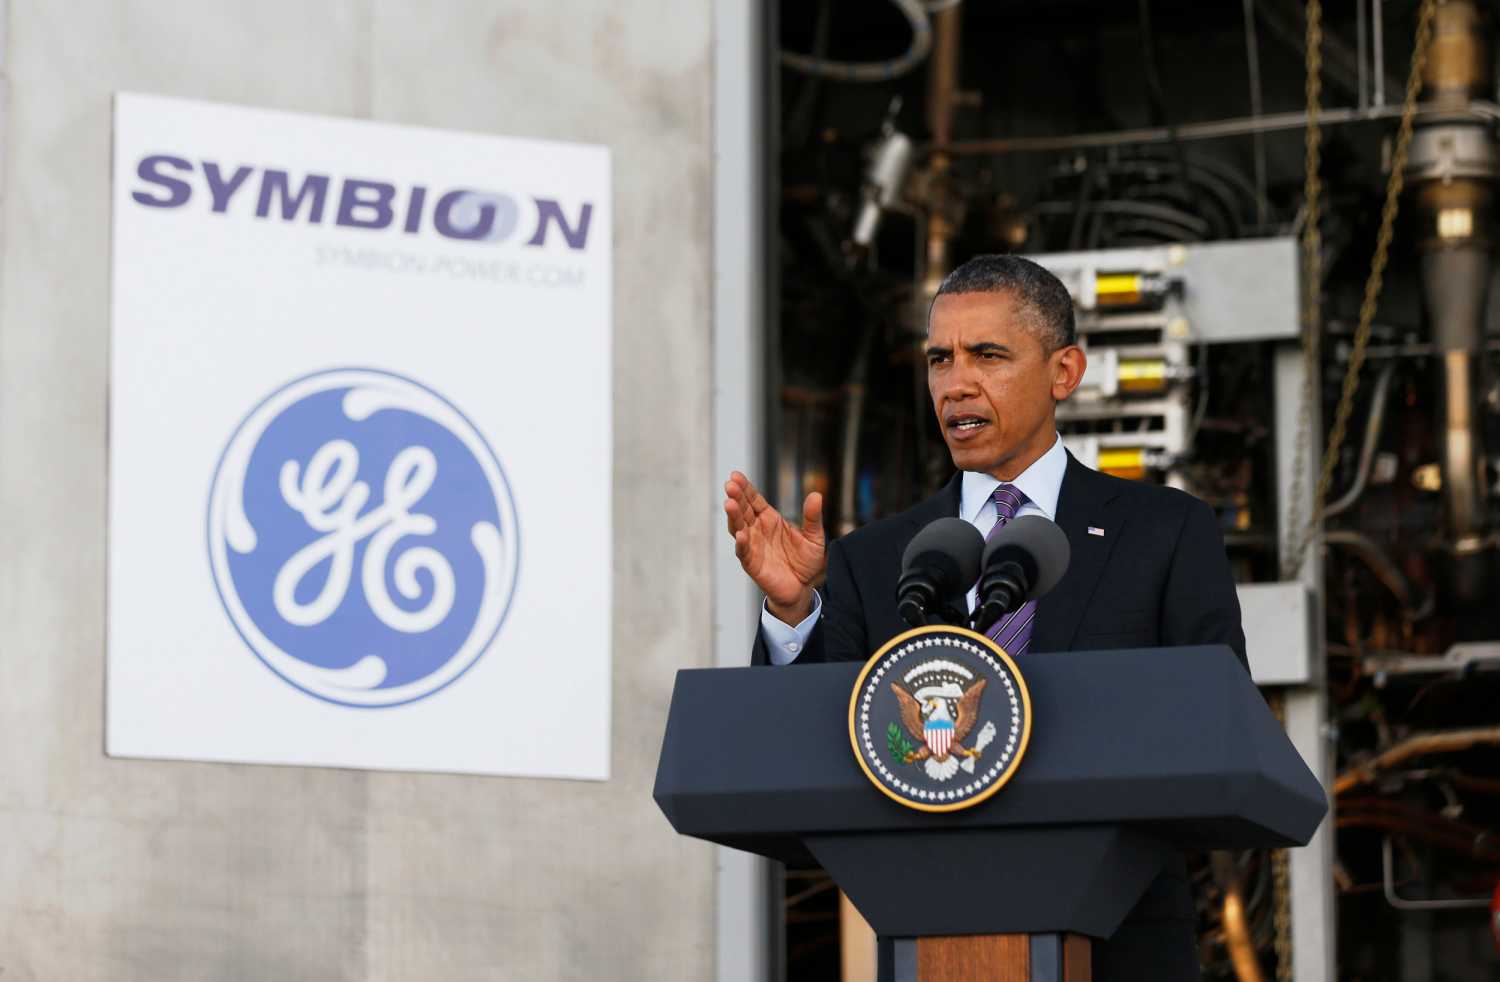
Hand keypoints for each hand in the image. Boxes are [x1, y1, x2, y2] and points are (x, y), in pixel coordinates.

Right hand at [723, 471, 824, 623]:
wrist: (802, 588)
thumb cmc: (805, 562)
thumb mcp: (814, 537)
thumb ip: (813, 517)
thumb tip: (816, 494)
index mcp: (770, 519)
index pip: (753, 500)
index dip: (745, 488)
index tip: (735, 475)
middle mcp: (757, 530)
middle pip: (743, 510)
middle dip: (736, 497)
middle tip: (730, 485)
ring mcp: (752, 545)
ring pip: (738, 528)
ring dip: (733, 516)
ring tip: (729, 503)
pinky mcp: (752, 563)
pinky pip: (744, 551)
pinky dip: (741, 543)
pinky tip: (740, 534)